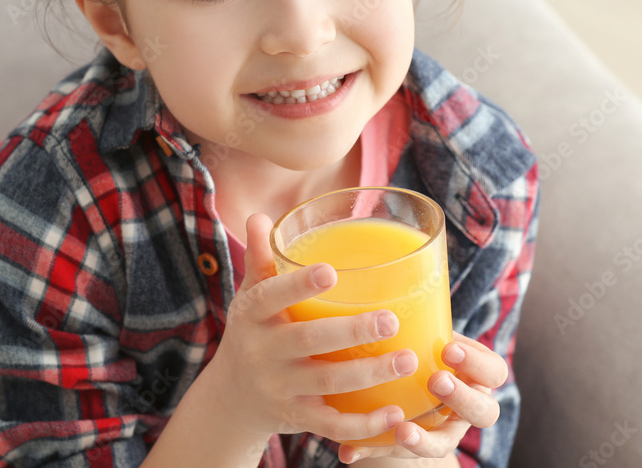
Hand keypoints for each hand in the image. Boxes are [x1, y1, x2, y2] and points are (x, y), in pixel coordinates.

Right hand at [207, 213, 417, 442]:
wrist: (232, 397)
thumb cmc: (254, 332)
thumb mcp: (250, 297)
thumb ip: (260, 261)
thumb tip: (259, 217)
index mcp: (252, 315)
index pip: (270, 297)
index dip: (298, 286)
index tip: (330, 272)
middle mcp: (263, 353)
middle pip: (307, 341)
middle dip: (350, 331)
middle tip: (390, 320)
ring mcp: (280, 387)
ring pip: (327, 383)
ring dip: (370, 373)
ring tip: (409, 359)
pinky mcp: (297, 417)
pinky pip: (332, 425)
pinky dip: (364, 425)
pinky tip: (396, 412)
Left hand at [337, 333, 507, 463]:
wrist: (407, 384)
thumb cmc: (421, 346)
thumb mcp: (426, 334)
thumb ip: (415, 321)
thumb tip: (384, 298)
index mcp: (476, 374)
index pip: (494, 371)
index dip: (477, 363)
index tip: (448, 349)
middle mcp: (467, 405)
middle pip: (484, 412)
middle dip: (461, 398)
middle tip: (436, 381)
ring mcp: (445, 430)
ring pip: (445, 443)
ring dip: (424, 440)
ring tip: (402, 431)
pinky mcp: (416, 447)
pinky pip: (400, 455)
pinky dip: (375, 450)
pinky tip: (351, 451)